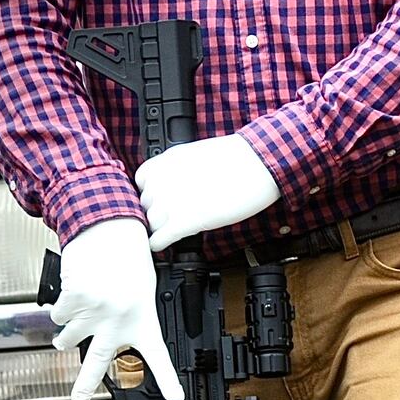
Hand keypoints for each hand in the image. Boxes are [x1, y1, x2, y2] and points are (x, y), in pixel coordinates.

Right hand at [48, 218, 183, 399]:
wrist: (109, 228)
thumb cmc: (127, 259)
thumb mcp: (141, 291)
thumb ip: (128, 317)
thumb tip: (104, 338)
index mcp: (143, 319)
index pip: (159, 356)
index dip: (168, 380)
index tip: (176, 397)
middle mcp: (119, 320)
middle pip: (96, 361)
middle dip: (84, 384)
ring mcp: (95, 311)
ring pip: (68, 336)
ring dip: (67, 333)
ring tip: (77, 318)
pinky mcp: (75, 298)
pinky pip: (58, 314)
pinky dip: (62, 307)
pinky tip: (75, 291)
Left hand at [137, 134, 279, 251]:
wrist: (257, 164)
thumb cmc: (237, 159)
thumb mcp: (195, 155)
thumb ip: (178, 169)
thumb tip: (176, 183)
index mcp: (164, 163)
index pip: (141, 182)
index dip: (152, 192)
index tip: (162, 199)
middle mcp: (162, 182)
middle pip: (146, 205)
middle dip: (157, 211)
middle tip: (172, 216)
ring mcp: (171, 203)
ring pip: (150, 223)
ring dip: (158, 229)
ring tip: (169, 232)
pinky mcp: (186, 222)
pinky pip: (160, 239)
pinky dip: (160, 244)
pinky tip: (164, 245)